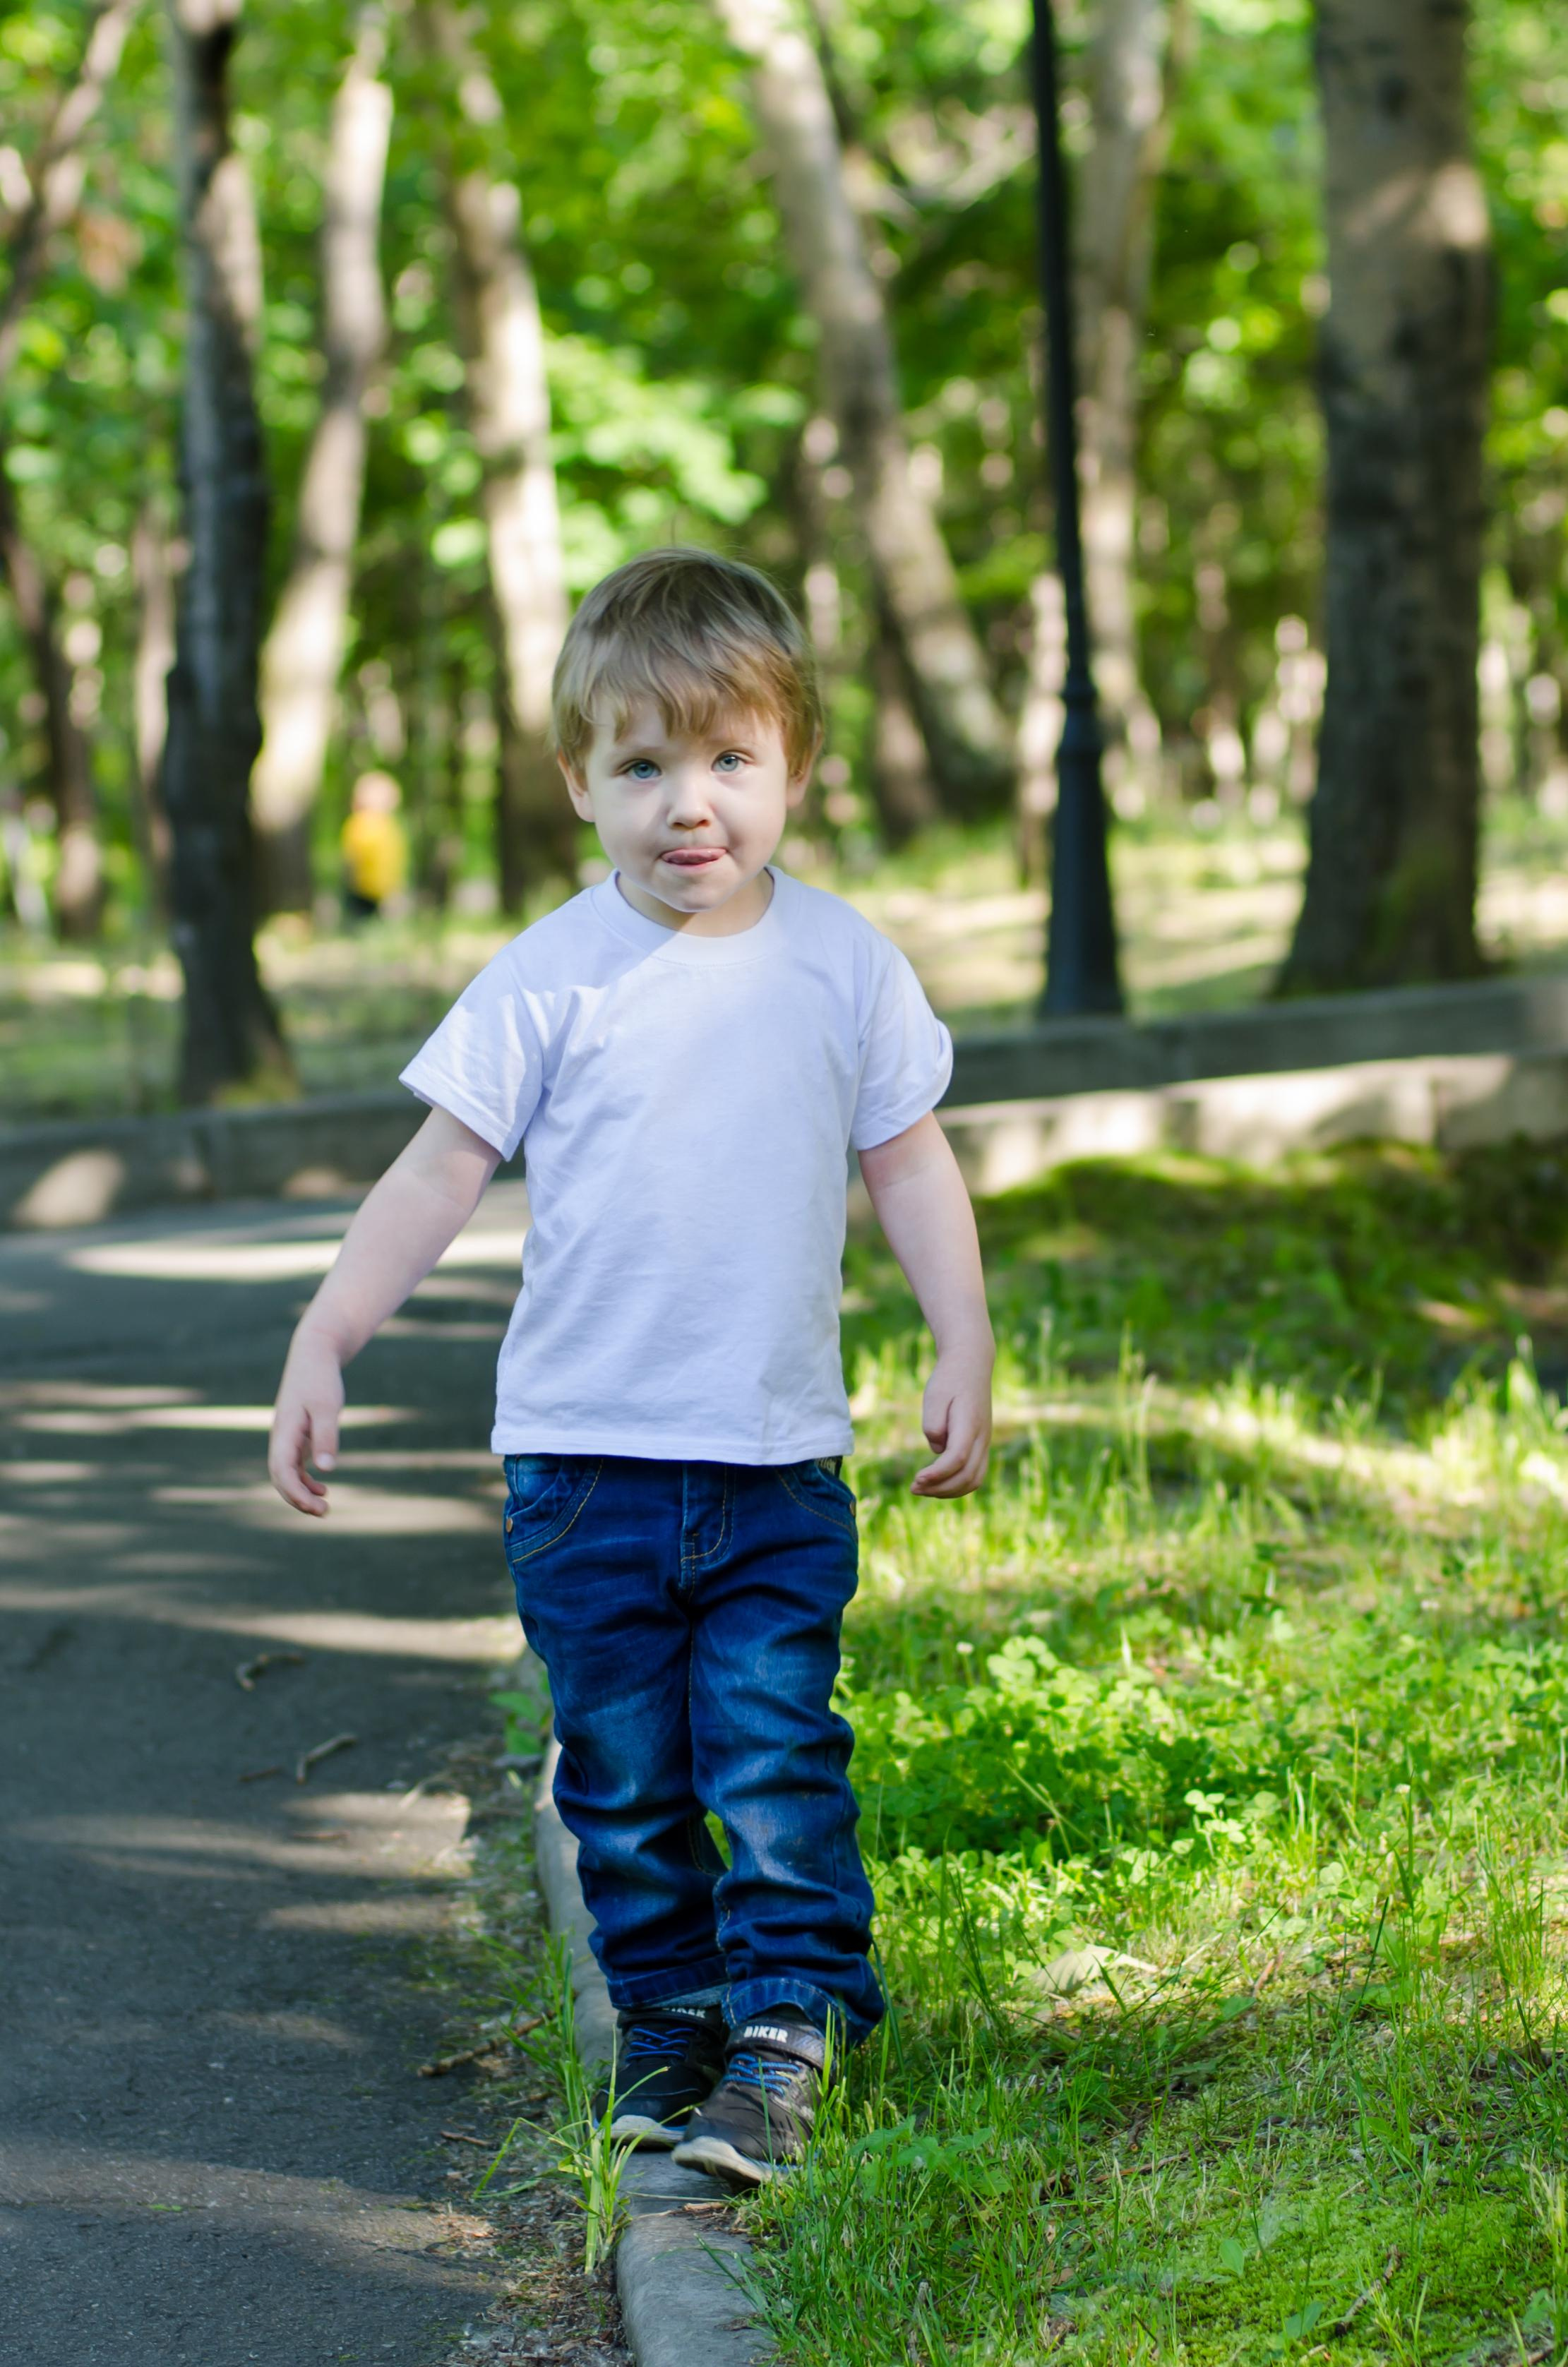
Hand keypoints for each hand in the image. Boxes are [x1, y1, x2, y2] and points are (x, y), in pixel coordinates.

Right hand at [268, 1331, 345, 1515]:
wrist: (314, 1355)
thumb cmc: (321, 1379)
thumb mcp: (327, 1406)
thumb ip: (326, 1436)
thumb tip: (326, 1469)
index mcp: (284, 1431)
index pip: (281, 1470)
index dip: (295, 1492)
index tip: (315, 1506)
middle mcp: (281, 1438)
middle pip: (280, 1478)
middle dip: (298, 1499)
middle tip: (324, 1512)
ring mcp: (287, 1438)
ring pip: (287, 1475)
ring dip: (301, 1493)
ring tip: (324, 1508)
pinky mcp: (297, 1436)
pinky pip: (295, 1465)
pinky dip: (306, 1480)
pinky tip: (322, 1488)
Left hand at [912, 1344, 992, 1497]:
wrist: (970, 1364)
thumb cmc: (949, 1379)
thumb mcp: (934, 1396)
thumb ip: (933, 1424)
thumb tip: (937, 1450)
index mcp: (970, 1424)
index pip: (957, 1459)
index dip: (936, 1475)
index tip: (915, 1479)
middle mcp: (982, 1437)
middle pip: (967, 1476)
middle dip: (939, 1488)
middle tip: (913, 1488)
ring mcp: (984, 1442)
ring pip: (974, 1480)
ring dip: (949, 1491)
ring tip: (923, 1489)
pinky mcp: (981, 1444)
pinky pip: (974, 1474)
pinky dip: (957, 1485)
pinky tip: (936, 1484)